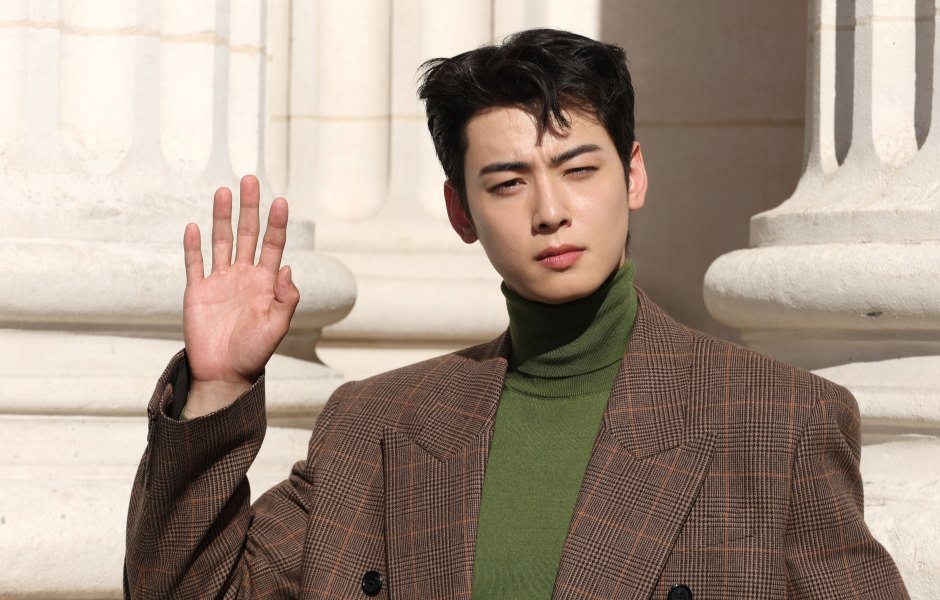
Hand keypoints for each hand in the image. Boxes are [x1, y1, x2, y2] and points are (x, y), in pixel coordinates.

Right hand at [181, 175, 299, 417]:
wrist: (225, 373)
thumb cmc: (255, 352)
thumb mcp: (277, 326)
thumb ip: (286, 298)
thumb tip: (288, 267)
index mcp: (266, 282)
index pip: (273, 245)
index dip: (276, 224)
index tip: (280, 201)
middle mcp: (244, 276)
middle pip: (247, 234)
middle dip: (249, 208)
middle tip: (250, 180)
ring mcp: (220, 281)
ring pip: (221, 241)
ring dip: (222, 217)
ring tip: (224, 191)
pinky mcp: (198, 291)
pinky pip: (194, 263)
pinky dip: (193, 245)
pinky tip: (194, 225)